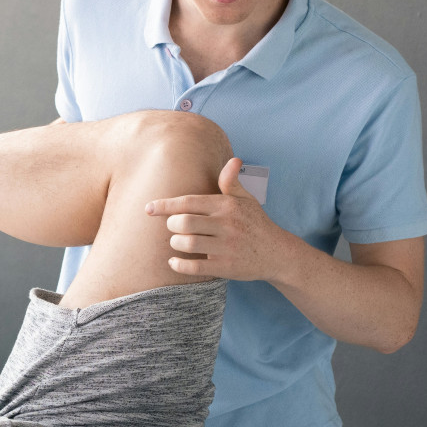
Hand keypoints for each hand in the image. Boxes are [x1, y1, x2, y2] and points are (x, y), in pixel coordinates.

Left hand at [147, 158, 293, 282]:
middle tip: (173, 227)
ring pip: (188, 243)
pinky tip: (174, 262)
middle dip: (172, 225)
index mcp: (227, 205)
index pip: (189, 202)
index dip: (165, 205)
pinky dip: (179, 265)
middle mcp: (227, 225)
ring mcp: (226, 247)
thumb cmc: (256, 224)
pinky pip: (195, 267)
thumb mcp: (247, 200)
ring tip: (178, 242)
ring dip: (175, 243)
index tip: (148, 208)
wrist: (278, 253)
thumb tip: (234, 160)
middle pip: (184, 223)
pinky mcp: (226, 267)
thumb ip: (232, 182)